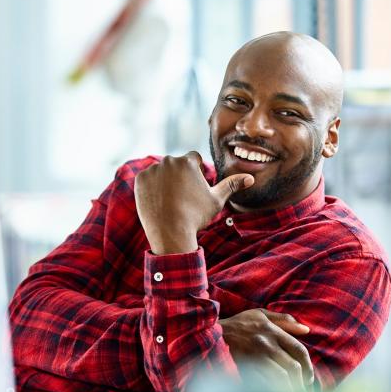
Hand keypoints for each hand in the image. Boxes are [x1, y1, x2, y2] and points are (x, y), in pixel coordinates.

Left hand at [134, 152, 253, 254]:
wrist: (171, 232)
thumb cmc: (196, 216)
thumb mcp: (216, 200)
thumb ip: (231, 185)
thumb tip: (250, 178)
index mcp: (188, 162)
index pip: (194, 159)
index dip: (196, 173)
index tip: (194, 189)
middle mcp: (169, 161)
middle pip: (176, 164)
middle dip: (180, 177)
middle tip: (182, 198)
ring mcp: (153, 170)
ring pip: (162, 171)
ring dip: (165, 181)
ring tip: (170, 201)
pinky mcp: (140, 180)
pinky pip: (148, 180)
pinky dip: (152, 188)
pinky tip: (159, 202)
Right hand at [219, 308, 314, 391]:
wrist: (212, 332)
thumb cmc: (239, 324)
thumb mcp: (260, 314)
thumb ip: (284, 320)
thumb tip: (306, 329)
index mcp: (273, 331)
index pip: (299, 350)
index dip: (308, 367)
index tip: (309, 379)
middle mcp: (267, 343)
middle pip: (293, 367)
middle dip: (302, 383)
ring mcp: (255, 356)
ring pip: (281, 377)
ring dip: (290, 390)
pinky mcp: (245, 367)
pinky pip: (265, 383)